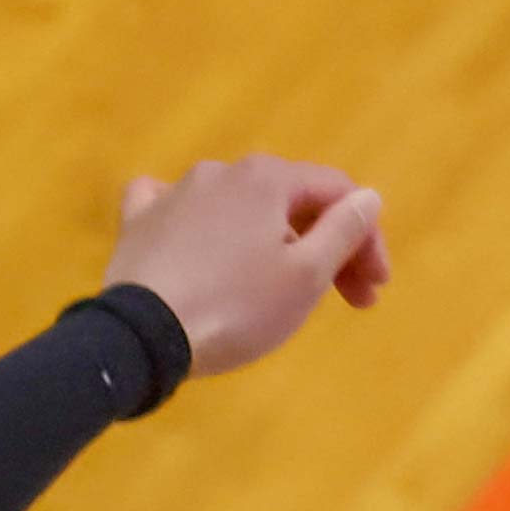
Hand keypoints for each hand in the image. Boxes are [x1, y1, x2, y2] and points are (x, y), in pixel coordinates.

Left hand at [101, 154, 390, 377]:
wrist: (139, 339)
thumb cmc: (233, 308)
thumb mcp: (306, 276)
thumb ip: (344, 231)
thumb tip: (367, 197)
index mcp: (269, 177)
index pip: (337, 196)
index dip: (365, 241)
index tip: (373, 289)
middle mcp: (221, 171)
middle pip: (288, 204)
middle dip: (321, 247)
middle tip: (343, 300)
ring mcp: (173, 194)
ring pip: (235, 209)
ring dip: (266, 243)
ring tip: (273, 289)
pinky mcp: (136, 225)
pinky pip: (170, 210)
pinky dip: (192, 224)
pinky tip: (193, 237)